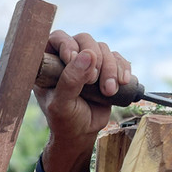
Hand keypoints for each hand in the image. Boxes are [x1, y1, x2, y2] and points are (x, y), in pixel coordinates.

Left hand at [33, 31, 131, 171]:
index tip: (72, 58)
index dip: (67, 44)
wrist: (82, 133)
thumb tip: (88, 55)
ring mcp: (87, 62)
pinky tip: (122, 82)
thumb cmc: (65, 120)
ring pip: (103, 48)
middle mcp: (67, 59)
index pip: (57, 38)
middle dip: (94, 59)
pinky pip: (118, 58)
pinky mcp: (105, 69)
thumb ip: (70, 81)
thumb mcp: (62, 104)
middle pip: (84, 39)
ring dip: (110, 68)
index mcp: (49, 64)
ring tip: (108, 91)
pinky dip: (122, 68)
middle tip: (94, 81)